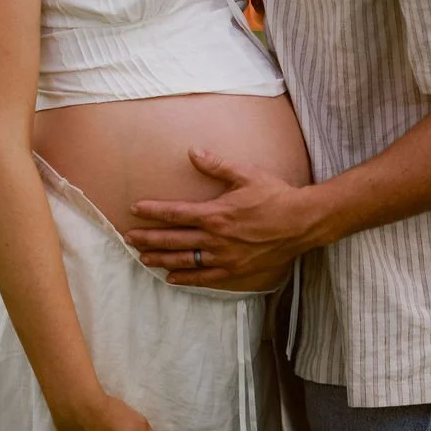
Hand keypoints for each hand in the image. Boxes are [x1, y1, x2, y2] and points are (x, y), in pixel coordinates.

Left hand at [127, 148, 320, 288]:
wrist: (301, 222)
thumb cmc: (275, 196)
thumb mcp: (246, 174)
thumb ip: (217, 166)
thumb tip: (193, 152)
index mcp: (215, 214)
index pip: (175, 213)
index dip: (153, 211)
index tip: (134, 209)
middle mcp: (215, 238)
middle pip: (173, 239)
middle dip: (148, 239)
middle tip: (128, 238)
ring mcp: (224, 257)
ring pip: (184, 260)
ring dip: (161, 259)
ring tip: (142, 258)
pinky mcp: (235, 269)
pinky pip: (204, 277)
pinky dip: (186, 278)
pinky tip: (172, 278)